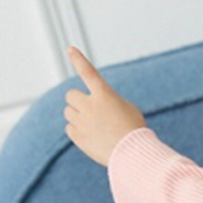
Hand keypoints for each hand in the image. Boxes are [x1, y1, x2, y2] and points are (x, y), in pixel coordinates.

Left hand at [63, 46, 145, 166]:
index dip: (78, 60)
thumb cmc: (134, 130)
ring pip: (68, 112)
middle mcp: (90, 105)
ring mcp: (82, 121)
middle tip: (87, 108)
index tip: (70, 49)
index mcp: (104, 94)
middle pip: (70, 95)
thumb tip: (94, 107)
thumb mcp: (128, 109)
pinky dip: (77, 130)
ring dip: (77, 115)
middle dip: (77, 100)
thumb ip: (109, 102)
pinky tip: (91, 136)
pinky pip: (69, 128)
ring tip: (93, 125)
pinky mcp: (78, 137)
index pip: (88, 72)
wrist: (132, 153)